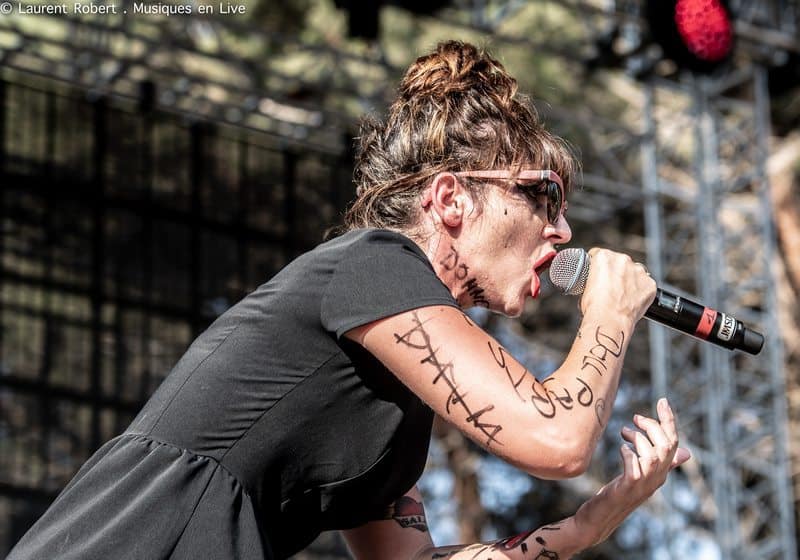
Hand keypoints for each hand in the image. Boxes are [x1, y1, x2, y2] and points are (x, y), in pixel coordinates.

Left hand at [578, 398, 690, 547]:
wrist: (598, 519)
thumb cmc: (619, 494)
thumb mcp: (642, 476)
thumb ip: (661, 463)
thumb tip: (686, 453)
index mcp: (660, 473)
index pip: (673, 444)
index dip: (669, 421)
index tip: (662, 401)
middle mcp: (656, 479)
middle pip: (666, 446)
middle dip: (652, 426)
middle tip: (635, 418)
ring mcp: (643, 485)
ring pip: (652, 455)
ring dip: (637, 438)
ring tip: (623, 432)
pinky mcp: (627, 489)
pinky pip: (634, 468)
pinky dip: (628, 453)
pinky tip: (620, 449)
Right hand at [580, 248, 655, 324]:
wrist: (609, 321)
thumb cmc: (595, 307)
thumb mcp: (585, 287)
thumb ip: (593, 278)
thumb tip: (596, 282)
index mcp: (604, 257)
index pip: (600, 254)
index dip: (598, 265)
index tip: (599, 273)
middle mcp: (623, 260)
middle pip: (619, 262)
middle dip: (616, 272)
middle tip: (611, 287)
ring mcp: (639, 271)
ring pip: (634, 272)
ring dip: (629, 280)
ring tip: (622, 296)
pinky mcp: (650, 284)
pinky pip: (645, 284)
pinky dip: (640, 291)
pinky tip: (632, 300)